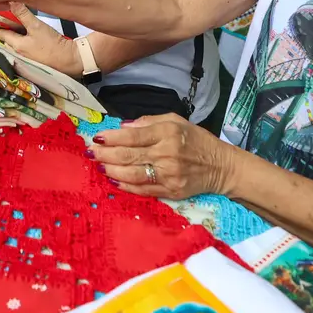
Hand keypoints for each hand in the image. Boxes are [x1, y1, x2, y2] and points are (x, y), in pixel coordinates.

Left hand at [0, 3, 81, 77]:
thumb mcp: (36, 26)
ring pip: (16, 44)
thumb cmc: (51, 44)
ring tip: (17, 25)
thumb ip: (23, 14)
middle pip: (7, 40)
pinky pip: (24, 47)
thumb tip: (11, 2)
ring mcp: (27, 57)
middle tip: (4, 20)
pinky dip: (23, 40)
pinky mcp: (35, 58)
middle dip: (5, 31)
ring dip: (15, 36)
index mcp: (16, 45)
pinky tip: (29, 35)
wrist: (68, 59)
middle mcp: (18, 53)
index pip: (1, 34)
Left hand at [90, 114, 239, 199]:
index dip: (112, 138)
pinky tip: (114, 182)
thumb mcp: (176, 121)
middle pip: (129, 155)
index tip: (97, 138)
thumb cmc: (197, 140)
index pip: (133, 136)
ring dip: (112, 171)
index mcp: (168, 133)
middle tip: (90, 153)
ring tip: (98, 167)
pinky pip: (144, 190)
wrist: (222, 166)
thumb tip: (123, 127)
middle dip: (106, 155)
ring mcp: (169, 175)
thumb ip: (149, 122)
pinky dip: (127, 187)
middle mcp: (167, 154)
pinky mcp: (171, 192)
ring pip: (133, 174)